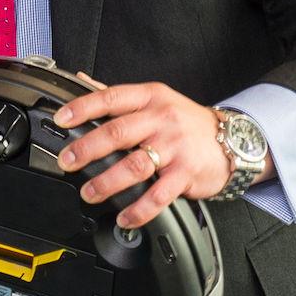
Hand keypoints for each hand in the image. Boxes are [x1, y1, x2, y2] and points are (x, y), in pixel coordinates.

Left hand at [50, 79, 235, 227]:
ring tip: (89, 192)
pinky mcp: (185, 174)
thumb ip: (118, 96)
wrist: (233, 141)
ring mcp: (175, 147)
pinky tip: (124, 216)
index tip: (61, 120)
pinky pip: (158, 195)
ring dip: (106, 182)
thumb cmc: (187, 121)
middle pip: (118, 132)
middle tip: (66, 161)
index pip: (111, 98)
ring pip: (134, 165)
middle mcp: (162, 120)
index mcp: (151, 98)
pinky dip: (138, 209)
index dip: (83, 108)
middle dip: (87, 148)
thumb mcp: (156, 99)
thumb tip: (80, 80)